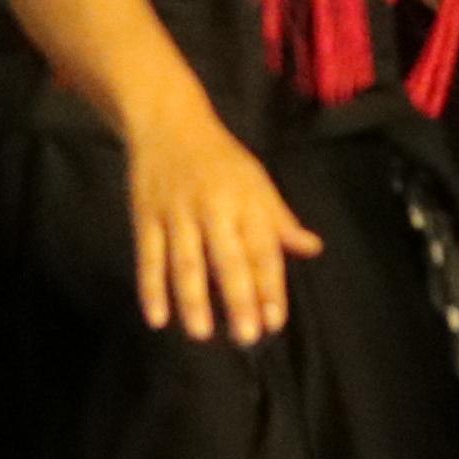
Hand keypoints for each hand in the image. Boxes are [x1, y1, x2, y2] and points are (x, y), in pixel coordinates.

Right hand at [121, 93, 321, 342]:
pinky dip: (150, 287)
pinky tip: (156, 317)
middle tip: (247, 337)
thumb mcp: (257, 182)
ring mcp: (177, 212)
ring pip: (186, 261)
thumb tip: (312, 248)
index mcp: (247, 201)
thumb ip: (280, 221)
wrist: (168, 121)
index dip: (270, 285)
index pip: (262, 250)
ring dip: (192, 298)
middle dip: (238, 298)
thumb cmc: (220, 158)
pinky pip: (149, 256)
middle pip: (228, 259)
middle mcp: (214, 208)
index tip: (275, 320)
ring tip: (201, 333)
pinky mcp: (146, 215)